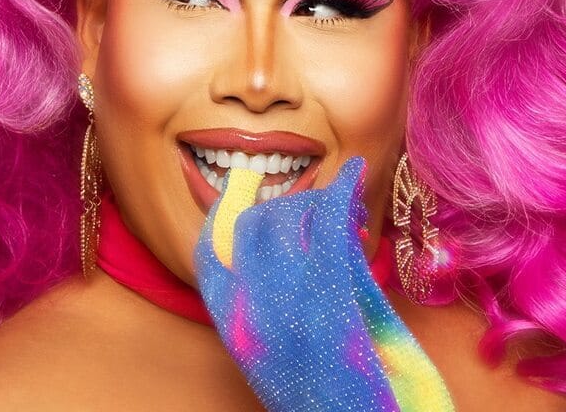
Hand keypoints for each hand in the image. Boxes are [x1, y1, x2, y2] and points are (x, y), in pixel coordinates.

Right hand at [194, 156, 453, 411]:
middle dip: (288, 206)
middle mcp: (251, 311)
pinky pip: (329, 222)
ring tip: (350, 211)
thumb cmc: (332, 399)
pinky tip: (356, 175)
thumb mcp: (279, 356)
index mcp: (233, 330)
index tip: (240, 188)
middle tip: (321, 207)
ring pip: (295, 217)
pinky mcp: (331, 297)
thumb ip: (268, 304)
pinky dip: (343, 190)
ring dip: (322, 201)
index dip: (222, 215)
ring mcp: (287, 301)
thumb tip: (282, 243)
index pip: (208, 254)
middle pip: (257, 225)